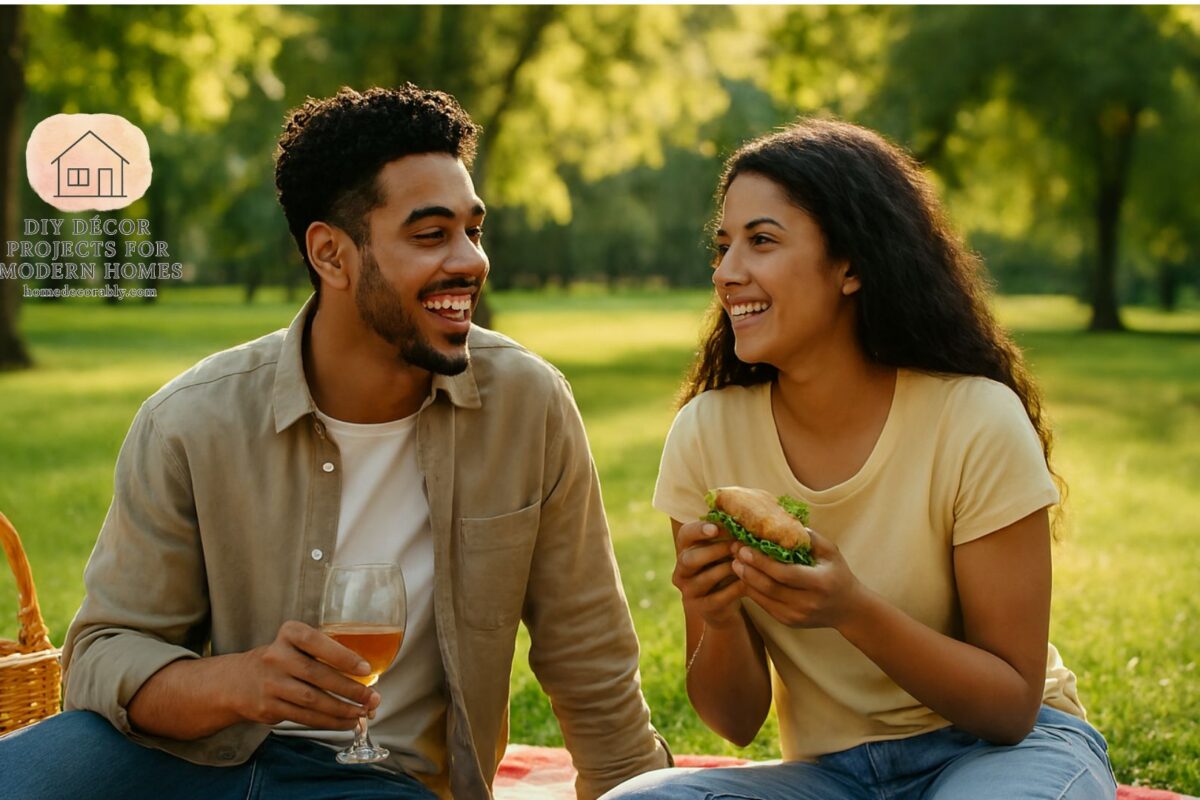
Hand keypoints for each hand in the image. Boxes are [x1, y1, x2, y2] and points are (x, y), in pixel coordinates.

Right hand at [226, 620, 380, 729]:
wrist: (238, 681)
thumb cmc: (282, 659)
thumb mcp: (297, 643)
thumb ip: (325, 651)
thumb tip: (366, 673)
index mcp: (289, 634)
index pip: (315, 642)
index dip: (342, 656)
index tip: (365, 668)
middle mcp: (276, 657)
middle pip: (317, 675)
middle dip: (349, 689)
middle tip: (371, 697)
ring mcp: (271, 684)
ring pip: (312, 700)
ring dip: (341, 709)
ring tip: (362, 712)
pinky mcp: (268, 707)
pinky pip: (304, 717)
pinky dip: (328, 722)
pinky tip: (345, 722)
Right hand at [672, 520, 745, 628]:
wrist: (724, 604)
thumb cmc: (725, 567)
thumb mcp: (722, 549)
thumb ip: (726, 532)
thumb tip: (743, 507)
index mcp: (685, 550)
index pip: (685, 535)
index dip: (699, 530)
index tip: (716, 527)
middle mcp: (681, 571)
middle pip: (689, 558)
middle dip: (714, 550)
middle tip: (735, 545)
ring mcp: (689, 591)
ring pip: (704, 578)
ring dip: (727, 569)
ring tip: (746, 562)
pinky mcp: (701, 609)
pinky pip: (718, 598)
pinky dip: (734, 589)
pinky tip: (748, 582)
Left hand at [731, 529, 865, 629]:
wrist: (848, 610)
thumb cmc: (838, 574)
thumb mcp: (831, 552)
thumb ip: (810, 538)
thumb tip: (783, 524)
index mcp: (819, 583)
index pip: (785, 574)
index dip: (762, 562)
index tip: (745, 547)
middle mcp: (807, 602)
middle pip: (770, 587)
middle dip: (749, 569)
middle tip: (734, 552)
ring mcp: (796, 616)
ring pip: (763, 598)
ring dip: (746, 579)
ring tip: (734, 562)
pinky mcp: (788, 622)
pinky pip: (765, 606)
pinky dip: (752, 591)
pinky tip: (745, 577)